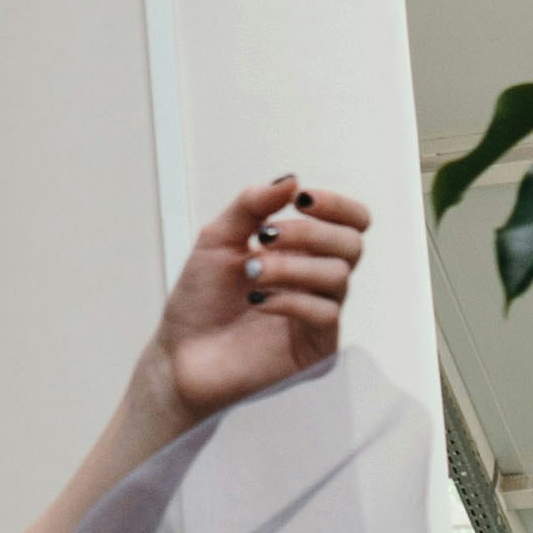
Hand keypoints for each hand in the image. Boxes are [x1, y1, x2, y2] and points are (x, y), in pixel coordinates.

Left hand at [155, 176, 370, 419]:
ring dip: (291, 266)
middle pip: (351, 244)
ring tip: (251, 271)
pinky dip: (290, 299)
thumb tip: (290, 179)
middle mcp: (316, 280)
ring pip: (338, 276)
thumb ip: (251, 205)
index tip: (301, 199)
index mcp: (302, 251)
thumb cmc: (200, 300)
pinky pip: (325, 313)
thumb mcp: (217, 239)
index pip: (350, 223)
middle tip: (265, 237)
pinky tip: (257, 301)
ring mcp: (319, 314)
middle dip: (309, 232)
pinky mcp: (317, 347)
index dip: (336, 205)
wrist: (181, 353)